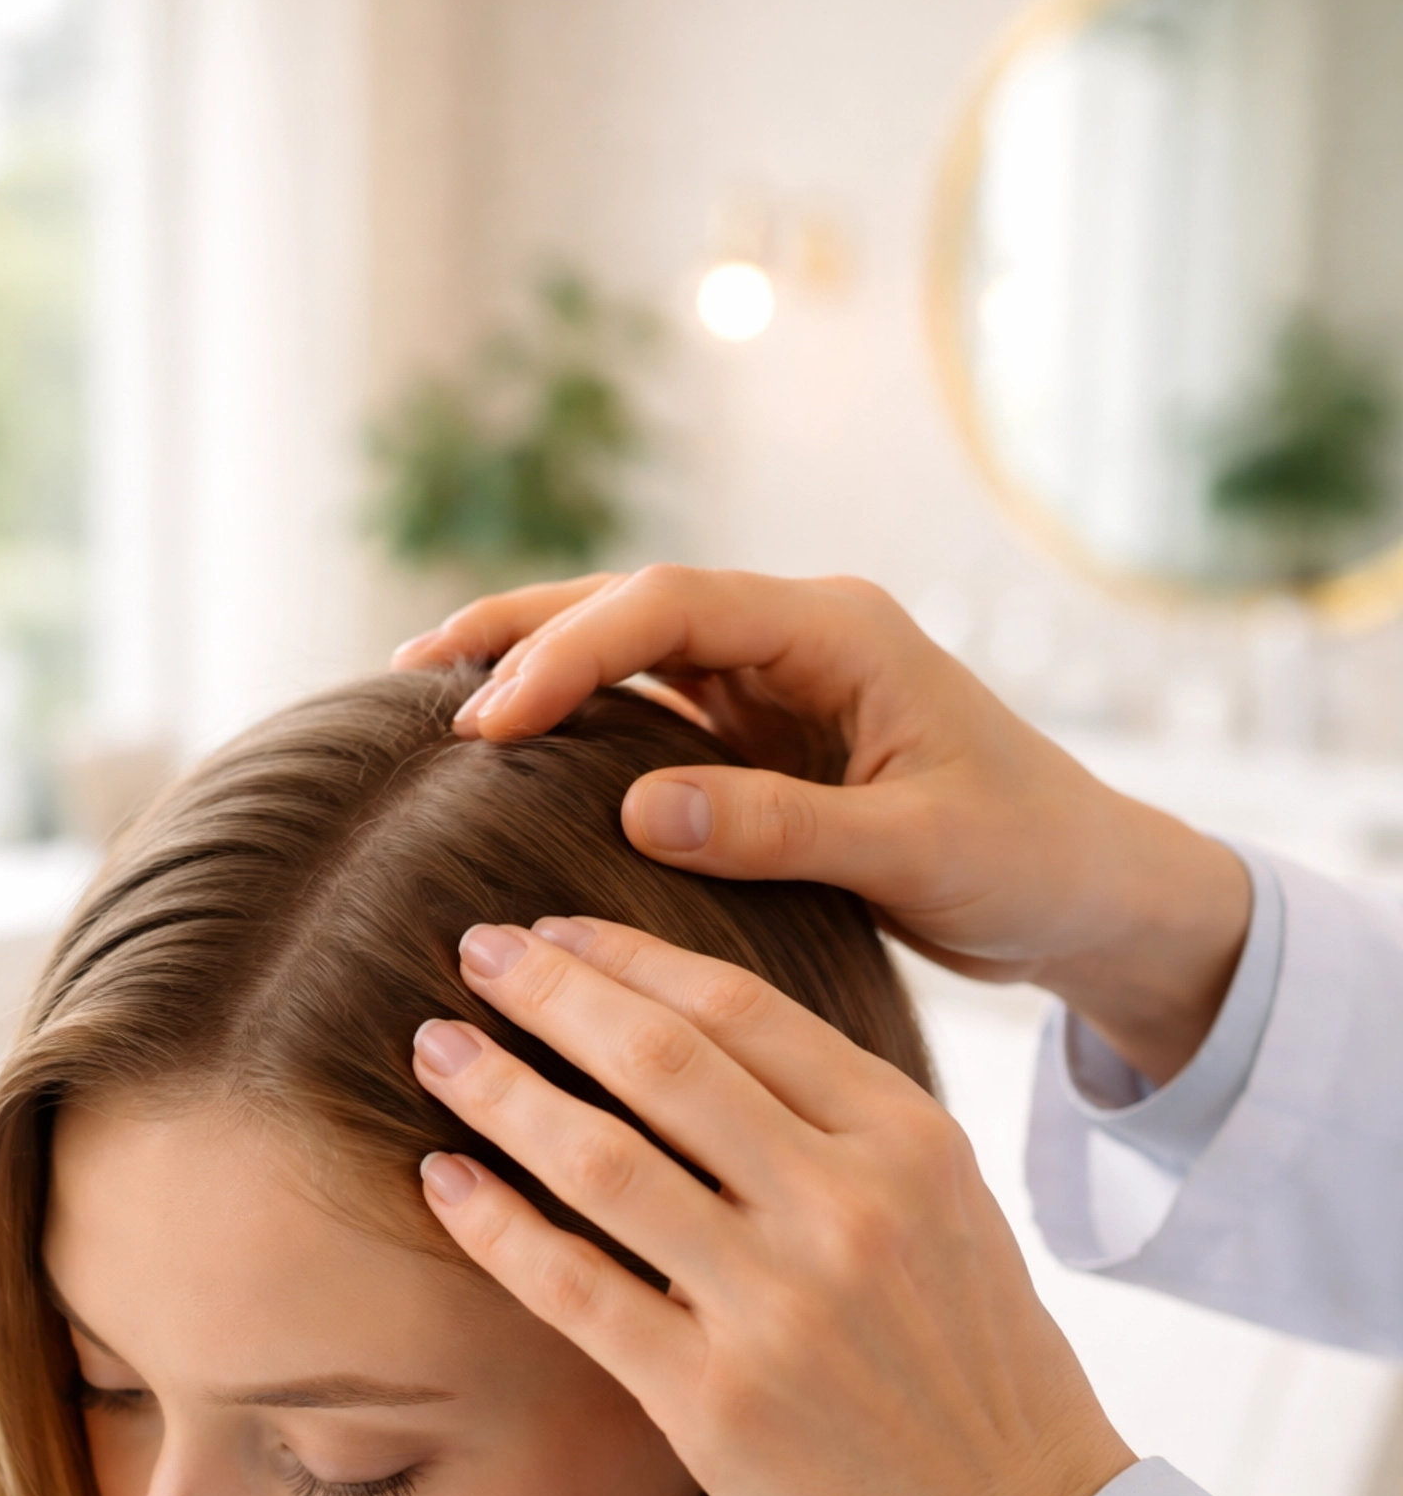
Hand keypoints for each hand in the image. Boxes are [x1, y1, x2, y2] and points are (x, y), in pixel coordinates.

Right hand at [393, 568, 1249, 1084]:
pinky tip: (512, 756)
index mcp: (838, 631)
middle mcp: (797, 638)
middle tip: (407, 683)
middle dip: (520, 633)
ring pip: (631, 654)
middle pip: (630, 605)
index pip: (669, 608)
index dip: (568, 652)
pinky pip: (652, 715)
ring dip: (537, 670)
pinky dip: (579, 725)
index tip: (486, 722)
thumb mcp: (915, 849)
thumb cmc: (1026, 858)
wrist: (1088, 890)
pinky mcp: (765, 739)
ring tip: (427, 705)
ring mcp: (777, 685)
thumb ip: (782, 827)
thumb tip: (639, 806)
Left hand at [410, 916, 1132, 1495]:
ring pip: (603, 1159)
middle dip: (550, 990)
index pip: (740, 1008)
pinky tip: (444, 1180)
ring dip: (500, 1089)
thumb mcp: (946, 1208)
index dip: (630, 955)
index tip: (554, 930)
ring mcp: (778, 1304)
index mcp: (907, 1139)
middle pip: (661, 1057)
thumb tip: (700, 1036)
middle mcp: (844, 1204)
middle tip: (471, 950)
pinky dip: (497, 1225)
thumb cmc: (973, 1366)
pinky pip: (576, 1288)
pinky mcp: (715, 1402)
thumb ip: (842, 1122)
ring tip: (435, 1047)